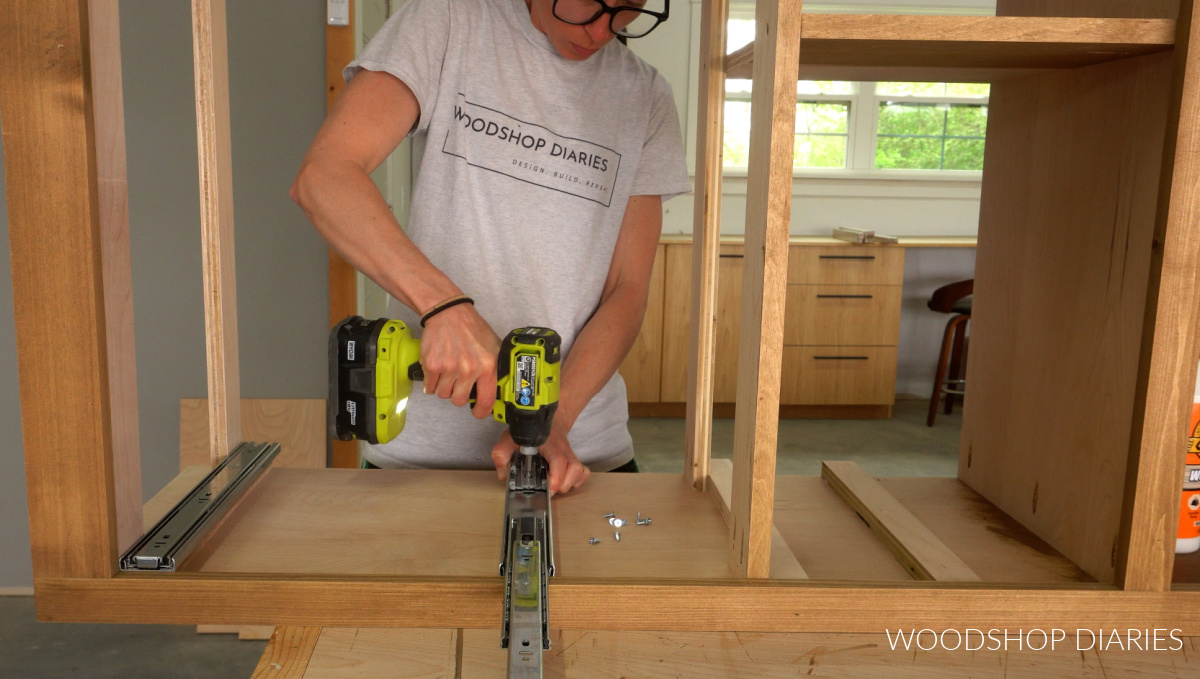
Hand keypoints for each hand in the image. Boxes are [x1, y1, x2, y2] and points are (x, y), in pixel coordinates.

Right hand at [418, 303, 500, 417]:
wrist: (449, 314)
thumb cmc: (472, 329)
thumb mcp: (494, 347)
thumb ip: (495, 369)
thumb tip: (497, 390)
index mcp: (487, 366)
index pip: (486, 400)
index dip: (481, 411)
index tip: (477, 412)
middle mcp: (469, 369)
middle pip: (459, 400)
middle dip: (457, 394)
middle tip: (458, 382)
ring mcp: (449, 368)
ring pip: (443, 394)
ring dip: (444, 387)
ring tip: (448, 371)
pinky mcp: (433, 365)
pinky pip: (430, 387)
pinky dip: (431, 382)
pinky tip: (437, 370)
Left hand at [490, 429, 590, 495]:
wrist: (548, 420)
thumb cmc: (530, 431)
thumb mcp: (511, 437)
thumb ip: (502, 453)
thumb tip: (504, 474)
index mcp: (550, 444)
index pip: (559, 460)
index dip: (557, 476)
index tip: (550, 488)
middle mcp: (564, 450)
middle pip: (575, 468)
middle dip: (564, 484)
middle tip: (550, 489)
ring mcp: (571, 455)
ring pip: (581, 471)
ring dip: (571, 483)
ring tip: (557, 487)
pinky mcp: (574, 460)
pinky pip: (584, 472)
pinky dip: (578, 481)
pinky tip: (566, 483)